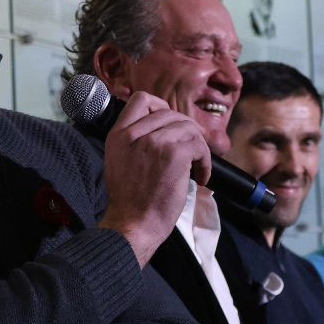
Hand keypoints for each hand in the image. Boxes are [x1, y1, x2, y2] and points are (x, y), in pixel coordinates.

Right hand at [98, 92, 210, 266]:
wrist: (132, 224)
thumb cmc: (130, 201)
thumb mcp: (119, 161)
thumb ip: (135, 141)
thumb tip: (163, 129)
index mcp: (118, 135)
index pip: (141, 99)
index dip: (160, 107)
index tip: (170, 126)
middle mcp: (133, 134)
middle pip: (169, 112)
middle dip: (186, 130)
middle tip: (191, 151)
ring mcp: (153, 141)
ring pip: (187, 127)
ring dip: (198, 147)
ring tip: (196, 168)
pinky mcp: (173, 153)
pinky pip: (199, 145)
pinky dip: (205, 162)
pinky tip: (200, 178)